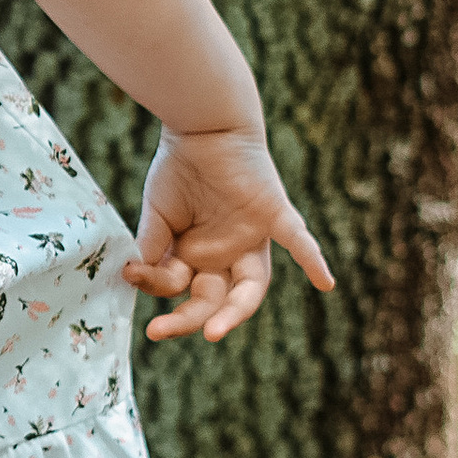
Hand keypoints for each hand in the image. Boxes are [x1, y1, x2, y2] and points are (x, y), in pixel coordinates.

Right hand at [126, 126, 332, 342]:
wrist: (202, 125)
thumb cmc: (179, 167)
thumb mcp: (158, 214)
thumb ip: (151, 248)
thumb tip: (132, 279)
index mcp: (199, 257)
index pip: (182, 289)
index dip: (157, 287)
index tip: (131, 276)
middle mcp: (228, 255)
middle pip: (214, 299)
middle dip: (188, 318)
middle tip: (157, 332)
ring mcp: (252, 238)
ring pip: (252, 286)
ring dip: (236, 311)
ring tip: (213, 332)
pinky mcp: (274, 214)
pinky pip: (298, 240)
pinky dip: (312, 260)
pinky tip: (326, 284)